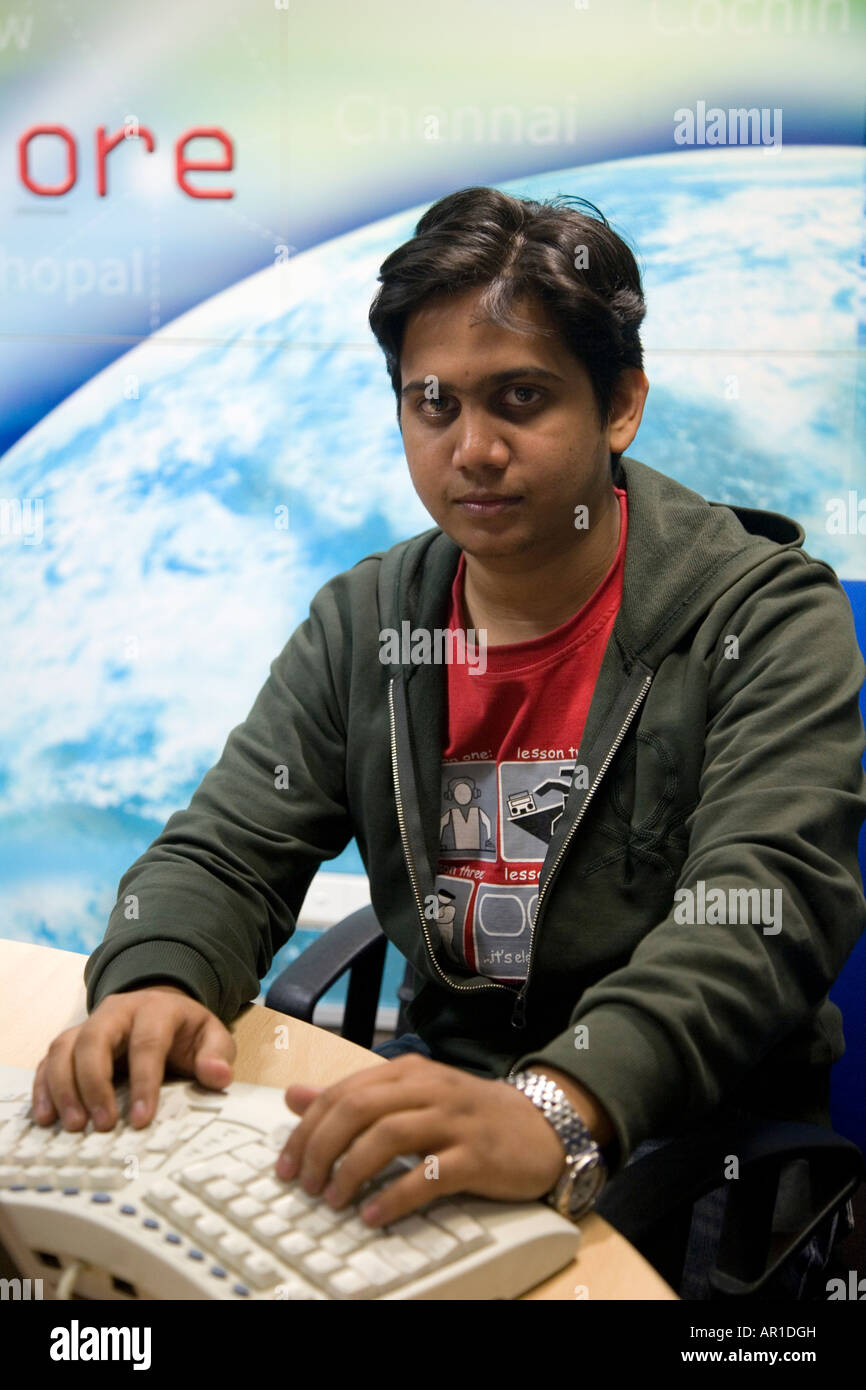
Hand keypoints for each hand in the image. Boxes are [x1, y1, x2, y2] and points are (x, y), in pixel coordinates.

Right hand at [31, 985, 235, 1131]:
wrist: (161, 1011)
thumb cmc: (185, 1031)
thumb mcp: (211, 1036)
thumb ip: (218, 1054)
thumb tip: (218, 1075)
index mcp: (155, 1009)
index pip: (147, 1042)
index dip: (144, 1081)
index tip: (142, 1119)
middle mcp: (116, 1012)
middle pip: (95, 1040)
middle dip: (95, 1084)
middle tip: (102, 1124)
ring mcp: (89, 1025)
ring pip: (64, 1048)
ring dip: (64, 1088)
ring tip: (73, 1126)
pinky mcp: (70, 1042)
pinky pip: (48, 1060)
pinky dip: (44, 1088)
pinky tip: (47, 1116)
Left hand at [275, 1054, 566, 1227]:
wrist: (541, 1125)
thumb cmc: (469, 1115)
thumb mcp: (410, 1096)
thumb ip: (354, 1096)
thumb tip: (294, 1097)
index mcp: (408, 1073)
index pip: (343, 1092)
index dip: (307, 1129)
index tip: (285, 1165)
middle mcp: (429, 1089)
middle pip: (360, 1109)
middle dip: (321, 1148)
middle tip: (304, 1184)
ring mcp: (454, 1121)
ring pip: (390, 1136)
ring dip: (353, 1170)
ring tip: (334, 1200)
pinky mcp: (477, 1156)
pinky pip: (430, 1175)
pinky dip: (395, 1196)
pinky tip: (375, 1214)